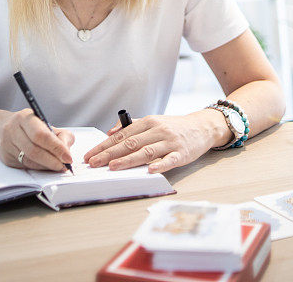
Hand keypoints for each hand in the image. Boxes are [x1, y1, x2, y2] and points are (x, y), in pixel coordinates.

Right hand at [0, 108, 74, 170]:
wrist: (3, 128)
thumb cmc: (30, 126)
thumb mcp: (46, 124)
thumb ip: (62, 135)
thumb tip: (66, 151)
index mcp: (25, 117)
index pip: (41, 135)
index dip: (56, 147)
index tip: (68, 157)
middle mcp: (13, 130)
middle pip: (34, 150)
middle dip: (52, 160)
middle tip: (64, 166)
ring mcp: (7, 145)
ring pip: (29, 160)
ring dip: (46, 166)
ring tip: (58, 167)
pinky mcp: (6, 158)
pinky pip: (25, 166)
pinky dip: (39, 168)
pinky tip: (47, 167)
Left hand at [83, 112, 229, 173]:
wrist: (201, 127)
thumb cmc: (173, 127)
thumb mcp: (153, 122)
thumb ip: (132, 127)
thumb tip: (109, 133)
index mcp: (148, 122)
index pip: (122, 135)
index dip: (105, 145)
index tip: (90, 155)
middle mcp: (157, 130)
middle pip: (130, 143)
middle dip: (110, 154)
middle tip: (94, 163)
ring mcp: (170, 142)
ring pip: (146, 151)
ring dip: (128, 160)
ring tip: (113, 167)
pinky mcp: (182, 153)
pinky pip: (169, 159)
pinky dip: (159, 164)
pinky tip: (150, 170)